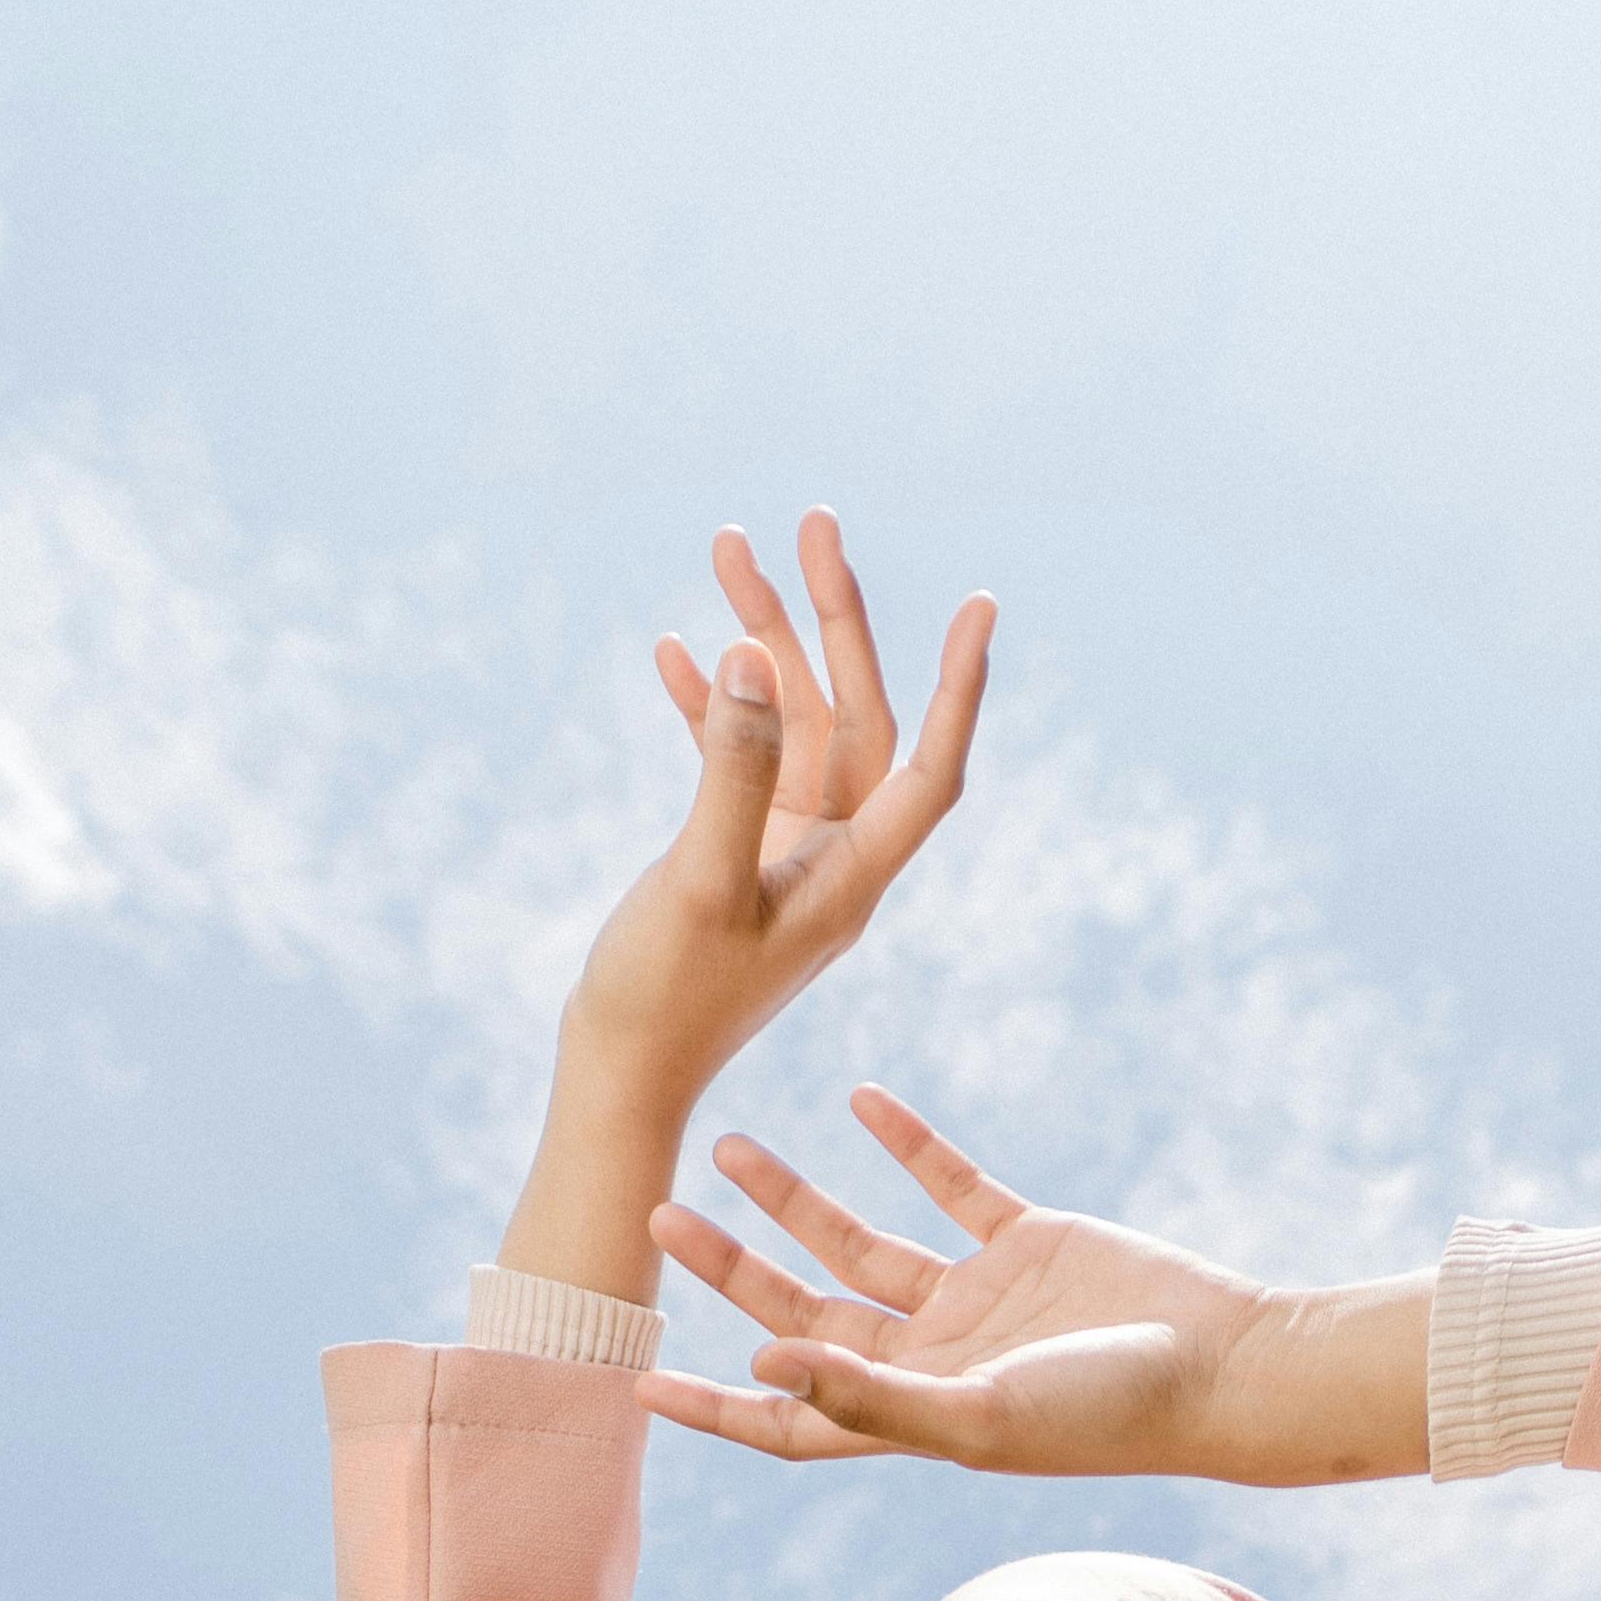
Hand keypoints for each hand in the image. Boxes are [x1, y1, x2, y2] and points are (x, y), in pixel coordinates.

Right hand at [497, 517, 989, 1294]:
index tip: (982, 605)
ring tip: (726, 549)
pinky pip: (736, 761)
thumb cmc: (663, 1000)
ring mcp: (784, 856)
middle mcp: (834, 860)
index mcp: (853, 876)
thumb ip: (731, 771)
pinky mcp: (732, 859)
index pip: (926, 765)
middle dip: (833, 619)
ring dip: (761, 641)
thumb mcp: (698, 879)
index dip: (959, 687)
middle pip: (857, 717)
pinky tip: (674, 650)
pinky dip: (710, 705)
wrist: (617, 1077)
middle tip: (811, 523)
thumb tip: (754, 661)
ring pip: (791, 724)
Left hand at [642, 1097, 1429, 1484]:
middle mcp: (933, 1360)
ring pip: (859, 1245)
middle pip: (804, 1314)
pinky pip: (949, 1186)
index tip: (633, 1377)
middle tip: (660, 1212)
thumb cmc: (1107, 1415)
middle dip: (730, 1271)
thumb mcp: (979, 1416)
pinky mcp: (1029, 1243)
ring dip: (794, 1200)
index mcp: (911, 1416)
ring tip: (727, 1146)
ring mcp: (978, 1300)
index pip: (788, 1418)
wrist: (1224, 1367)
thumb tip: (762, 1365)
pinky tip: (858, 1101)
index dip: (712, 1406)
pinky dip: (905, 1144)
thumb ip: (871, 1395)